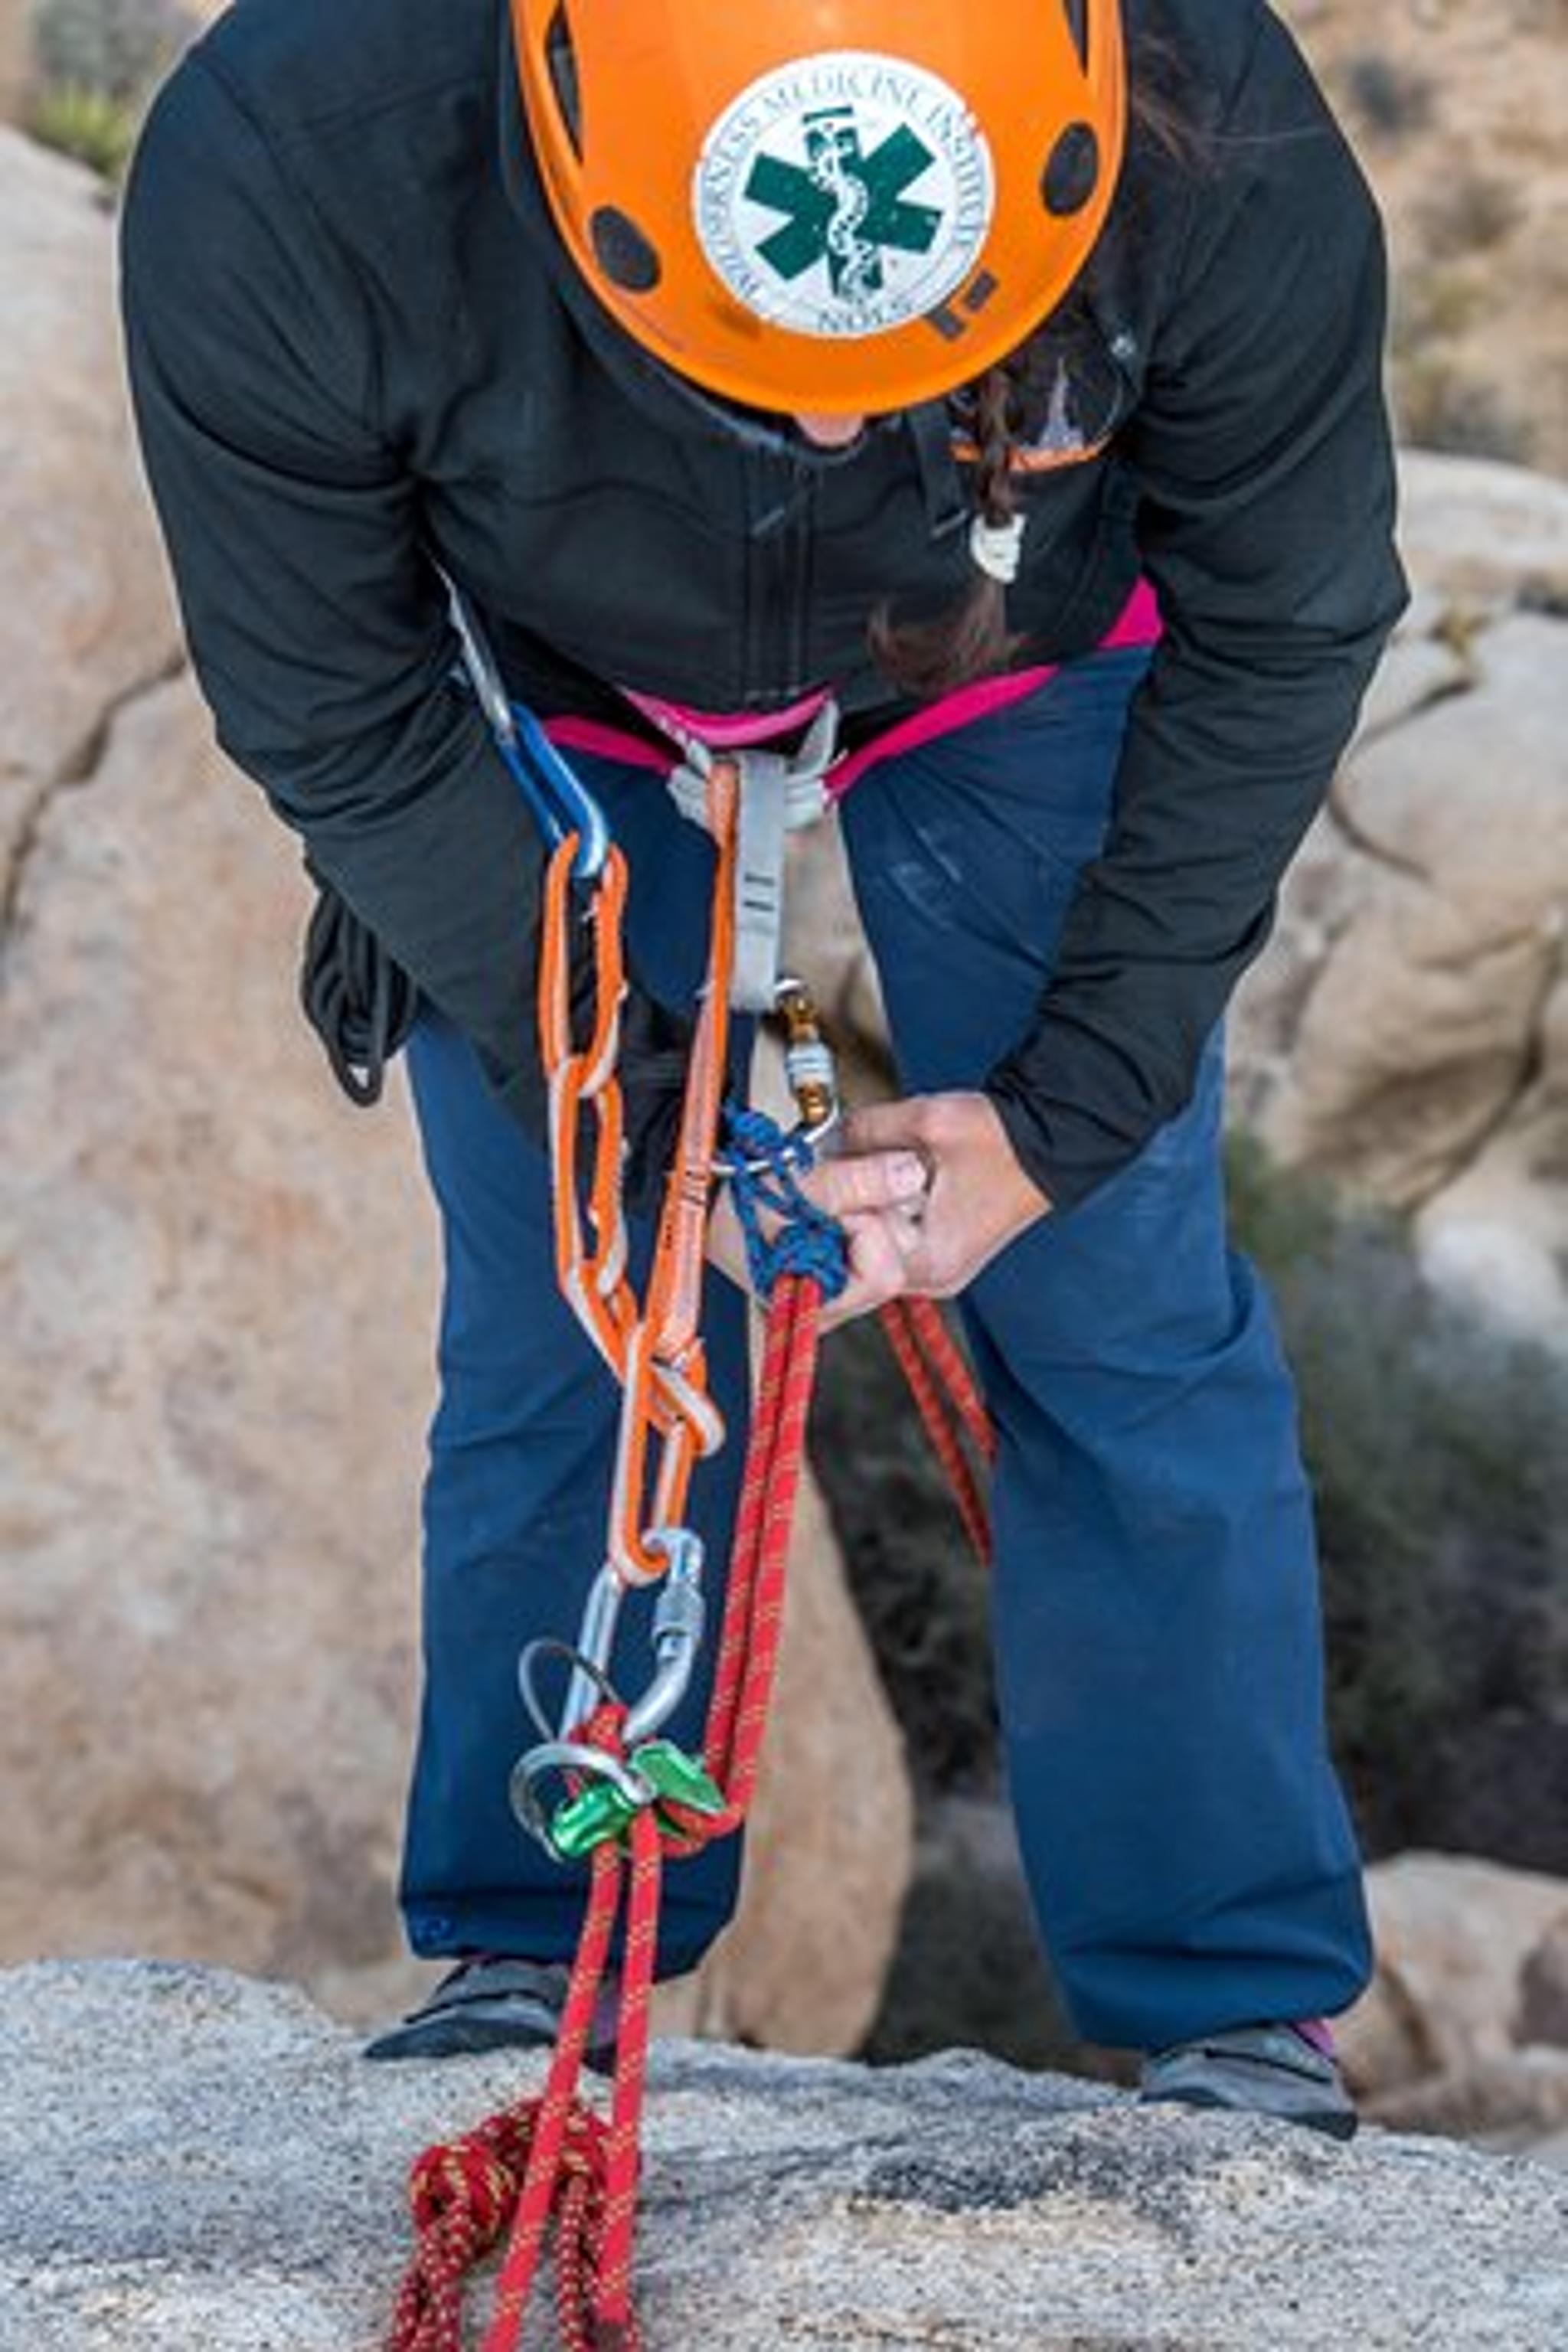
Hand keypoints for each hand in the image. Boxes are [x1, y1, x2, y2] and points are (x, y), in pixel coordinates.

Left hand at [820, 1093, 1050, 1307]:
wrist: (1051, 1140)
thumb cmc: (1005, 1139)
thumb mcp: (929, 1121)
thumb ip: (868, 1129)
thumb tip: (831, 1138)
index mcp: (930, 1259)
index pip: (853, 1257)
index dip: (840, 1211)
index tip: (843, 1179)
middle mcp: (933, 1276)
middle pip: (856, 1263)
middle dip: (843, 1216)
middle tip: (843, 1176)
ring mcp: (937, 1269)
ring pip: (870, 1252)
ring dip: (860, 1215)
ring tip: (869, 1178)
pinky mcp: (939, 1254)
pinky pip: (889, 1244)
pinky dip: (879, 1217)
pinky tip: (883, 1188)